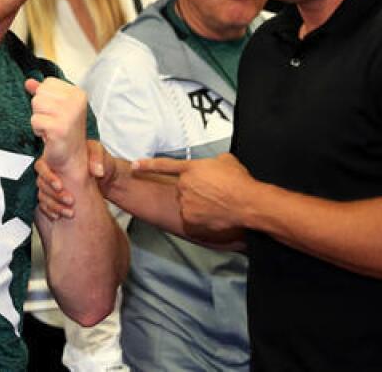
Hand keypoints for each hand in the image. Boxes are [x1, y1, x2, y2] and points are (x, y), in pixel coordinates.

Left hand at [24, 78, 87, 171]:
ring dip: (39, 119)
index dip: (46, 98)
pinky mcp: (59, 128)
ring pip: (36, 104)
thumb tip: (29, 82)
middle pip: (40, 93)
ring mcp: (69, 114)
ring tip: (50, 127)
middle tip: (52, 121)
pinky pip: (35, 120)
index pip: (47, 83)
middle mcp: (75, 102)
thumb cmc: (64, 131)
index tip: (56, 112)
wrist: (71, 157)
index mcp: (77, 93)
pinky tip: (48, 135)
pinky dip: (38, 130)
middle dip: (41, 109)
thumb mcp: (55, 107)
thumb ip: (43, 92)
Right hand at [36, 141, 116, 220]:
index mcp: (56, 158)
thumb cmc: (100, 160)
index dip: (48, 177)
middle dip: (54, 195)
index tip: (60, 186)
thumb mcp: (99, 152)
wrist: (107, 177)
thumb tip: (97, 171)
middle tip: (70, 200)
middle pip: (42, 184)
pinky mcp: (55, 196)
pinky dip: (51, 211)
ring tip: (70, 212)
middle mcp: (52, 171)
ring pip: (43, 196)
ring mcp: (52, 185)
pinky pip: (45, 205)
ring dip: (55, 205)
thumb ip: (97, 158)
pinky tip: (58, 217)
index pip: (41, 166)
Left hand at [135, 153, 253, 233]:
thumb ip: (211, 162)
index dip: (147, 165)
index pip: (163, 165)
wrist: (247, 203)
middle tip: (214, 192)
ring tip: (218, 203)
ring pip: (187, 205)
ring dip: (199, 205)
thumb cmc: (239, 182)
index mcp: (191, 168)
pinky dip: (202, 219)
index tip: (134, 165)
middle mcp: (184, 186)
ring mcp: (186, 204)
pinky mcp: (190, 220)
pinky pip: (193, 220)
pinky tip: (215, 215)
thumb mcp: (225, 161)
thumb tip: (212, 166)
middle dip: (195, 190)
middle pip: (183, 189)